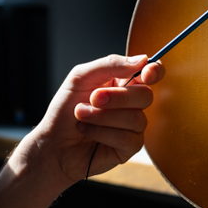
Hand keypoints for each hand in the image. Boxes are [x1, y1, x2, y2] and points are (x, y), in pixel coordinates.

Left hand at [12, 54, 165, 190]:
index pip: (151, 73)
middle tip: (92, 99)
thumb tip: (143, 59)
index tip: (146, 73)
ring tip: (81, 117)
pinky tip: (87, 132)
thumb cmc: (64, 109)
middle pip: (145, 96)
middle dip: (117, 97)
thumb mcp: (80, 77)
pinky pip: (129, 139)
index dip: (154, 71)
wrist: (52, 143)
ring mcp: (133, 127)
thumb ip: (110, 64)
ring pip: (136, 118)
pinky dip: (102, 133)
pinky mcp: (129, 148)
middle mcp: (131, 104)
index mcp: (123, 82)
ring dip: (102, 117)